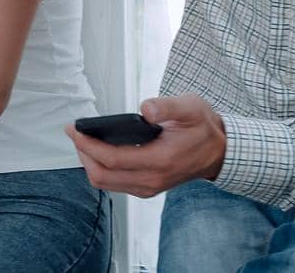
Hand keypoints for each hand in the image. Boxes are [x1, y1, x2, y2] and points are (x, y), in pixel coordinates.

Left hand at [65, 94, 227, 197]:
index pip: (112, 159)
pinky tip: (99, 151)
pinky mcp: (147, 188)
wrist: (219, 151)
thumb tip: (146, 109)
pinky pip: (115, 184)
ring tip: (84, 140)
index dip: (88, 145)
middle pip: (102, 176)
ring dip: (90, 163)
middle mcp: (152, 179)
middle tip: (75, 132)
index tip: (74, 129)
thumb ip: (167, 107)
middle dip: (83, 154)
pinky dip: (101, 169)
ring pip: (105, 183)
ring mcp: (149, 187)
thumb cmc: (203, 128)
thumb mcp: (190, 108)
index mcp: (160, 160)